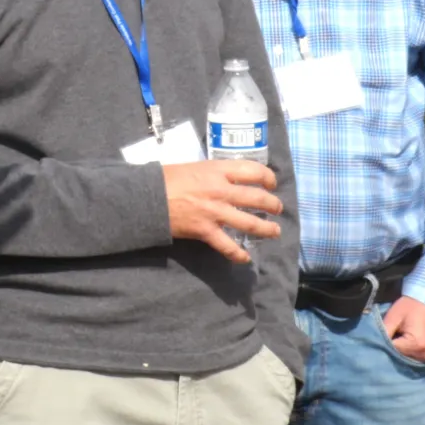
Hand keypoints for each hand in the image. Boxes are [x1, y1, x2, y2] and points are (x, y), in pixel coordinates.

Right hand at [163, 159, 281, 264]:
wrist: (148, 197)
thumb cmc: (167, 178)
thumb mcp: (193, 167)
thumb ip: (212, 173)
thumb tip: (224, 178)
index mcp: (218, 170)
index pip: (253, 170)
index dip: (267, 177)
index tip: (271, 183)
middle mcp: (221, 190)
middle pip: (256, 197)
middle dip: (272, 204)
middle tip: (276, 208)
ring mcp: (216, 212)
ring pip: (249, 223)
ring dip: (266, 228)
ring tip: (274, 231)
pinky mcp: (206, 231)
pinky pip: (228, 246)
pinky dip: (238, 254)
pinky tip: (245, 258)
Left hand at [382, 296, 424, 362]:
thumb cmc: (411, 306)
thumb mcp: (394, 317)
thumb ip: (383, 332)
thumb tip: (374, 345)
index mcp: (416, 346)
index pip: (392, 352)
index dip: (383, 345)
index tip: (378, 339)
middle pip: (400, 359)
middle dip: (390, 352)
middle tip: (384, 341)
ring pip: (407, 360)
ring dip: (399, 354)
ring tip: (394, 342)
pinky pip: (416, 359)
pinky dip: (408, 354)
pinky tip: (402, 346)